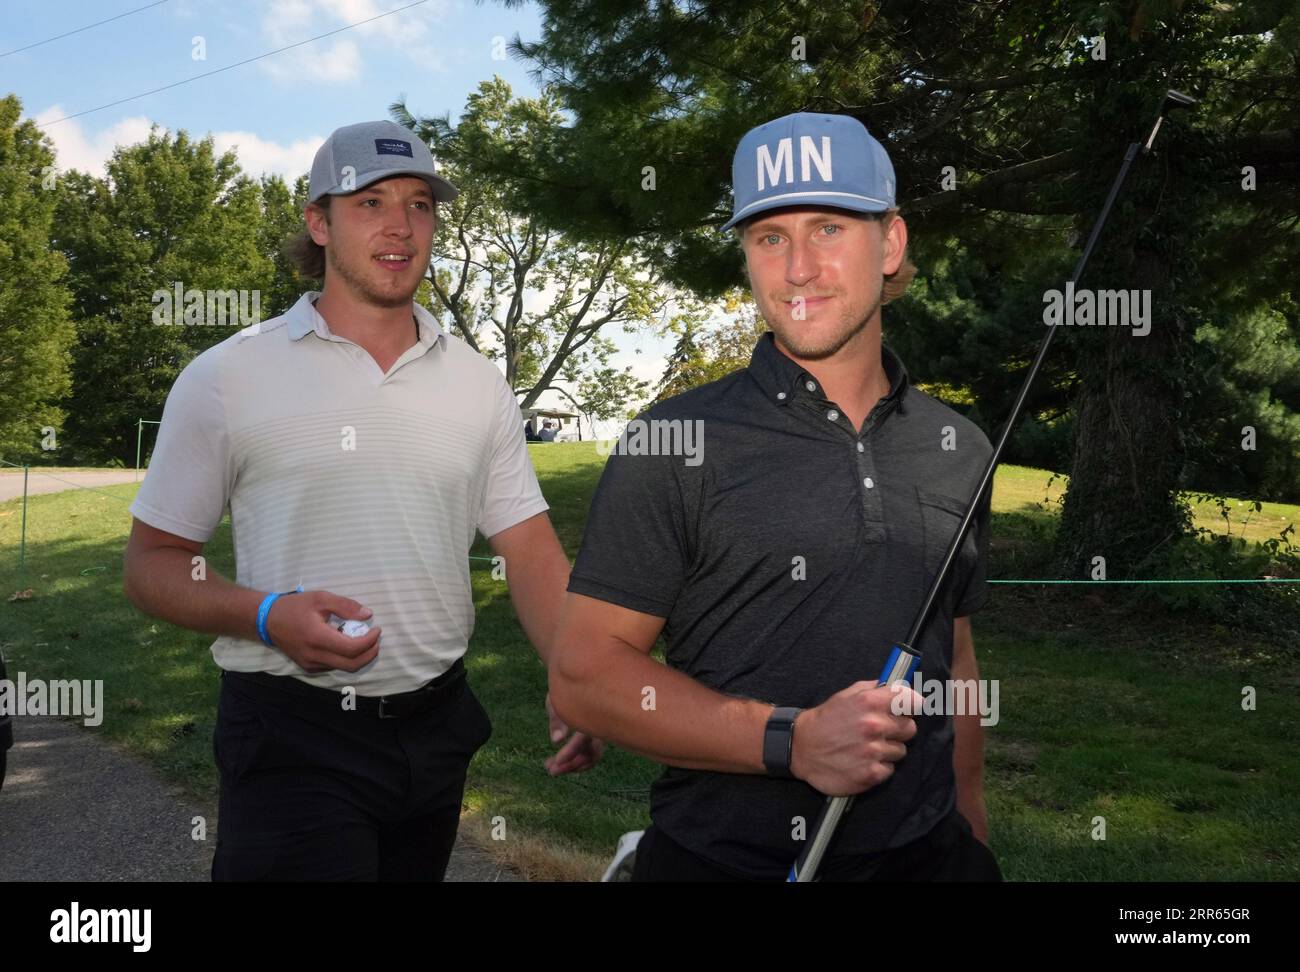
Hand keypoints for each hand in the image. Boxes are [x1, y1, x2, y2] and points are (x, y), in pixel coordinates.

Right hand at [264, 590, 380, 673]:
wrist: (266, 620)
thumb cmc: (294, 606)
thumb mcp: (320, 598)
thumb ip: (345, 606)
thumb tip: (368, 615)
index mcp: (317, 638)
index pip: (352, 648)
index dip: (369, 641)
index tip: (377, 629)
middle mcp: (314, 656)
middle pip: (352, 665)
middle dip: (370, 653)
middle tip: (376, 639)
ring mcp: (310, 664)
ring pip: (343, 668)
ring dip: (359, 657)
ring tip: (364, 640)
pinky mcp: (308, 667)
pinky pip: (333, 667)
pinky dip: (346, 659)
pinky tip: (346, 644)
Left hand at [544, 692, 603, 774]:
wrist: (576, 675)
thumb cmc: (564, 685)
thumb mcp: (557, 700)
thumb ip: (557, 720)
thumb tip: (556, 741)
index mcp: (592, 713)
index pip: (585, 737)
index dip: (571, 751)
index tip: (557, 761)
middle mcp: (599, 724)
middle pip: (592, 753)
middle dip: (572, 765)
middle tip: (551, 771)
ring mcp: (598, 732)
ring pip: (590, 756)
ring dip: (571, 765)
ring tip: (549, 768)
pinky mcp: (592, 736)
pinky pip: (587, 753)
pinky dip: (572, 760)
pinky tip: (554, 762)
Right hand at [789, 681, 921, 796]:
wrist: (801, 748)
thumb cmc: (826, 720)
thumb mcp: (846, 695)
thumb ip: (873, 689)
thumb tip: (898, 686)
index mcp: (869, 702)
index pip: (912, 701)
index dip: (912, 705)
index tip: (908, 708)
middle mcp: (874, 725)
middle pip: (910, 728)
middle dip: (898, 729)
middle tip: (881, 731)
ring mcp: (873, 751)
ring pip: (900, 751)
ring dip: (887, 749)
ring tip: (867, 748)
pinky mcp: (871, 774)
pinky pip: (890, 769)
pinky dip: (879, 766)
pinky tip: (863, 761)